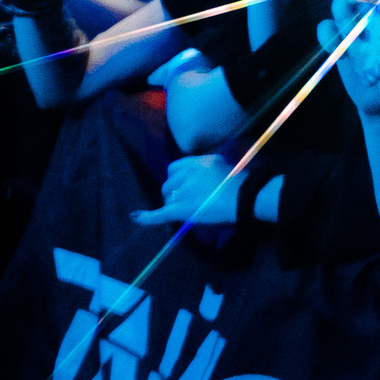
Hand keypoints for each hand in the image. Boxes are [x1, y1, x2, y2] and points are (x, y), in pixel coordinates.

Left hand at [131, 153, 245, 226]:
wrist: (243, 197)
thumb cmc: (238, 181)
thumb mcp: (221, 164)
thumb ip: (206, 166)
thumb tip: (199, 174)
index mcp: (196, 162)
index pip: (175, 168)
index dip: (177, 178)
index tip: (185, 185)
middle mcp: (186, 174)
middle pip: (169, 183)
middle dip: (174, 191)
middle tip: (189, 200)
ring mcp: (182, 191)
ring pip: (167, 197)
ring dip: (172, 202)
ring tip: (187, 209)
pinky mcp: (180, 209)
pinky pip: (160, 213)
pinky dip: (147, 217)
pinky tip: (136, 217)